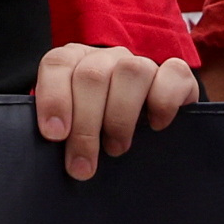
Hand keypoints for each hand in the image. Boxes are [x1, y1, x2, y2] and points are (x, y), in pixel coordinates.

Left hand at [32, 43, 196, 179]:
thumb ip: (59, 131)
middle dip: (85, 126)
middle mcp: (108, 58)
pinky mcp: (177, 76)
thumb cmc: (98, 134)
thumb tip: (47, 148)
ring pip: (131, 71)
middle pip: (92, 75)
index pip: (58, 64)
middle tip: (83, 165)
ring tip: (116, 148)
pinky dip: (164, 100)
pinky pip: (174, 73)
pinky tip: (156, 126)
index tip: (54, 135)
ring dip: (121, 116)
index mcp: (75, 63)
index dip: (54, 97)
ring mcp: (143, 64)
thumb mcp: (72, 130)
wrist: (146, 132)